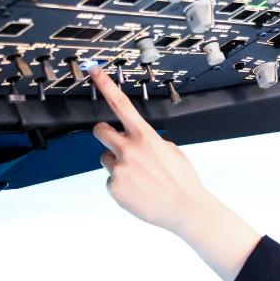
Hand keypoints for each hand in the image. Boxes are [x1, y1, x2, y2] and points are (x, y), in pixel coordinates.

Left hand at [89, 65, 259, 280]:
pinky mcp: (114, 187)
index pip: (121, 105)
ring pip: (106, 160)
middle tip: (113, 142)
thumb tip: (138, 141)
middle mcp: (129, 150)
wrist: (186, 209)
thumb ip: (152, 142)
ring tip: (139, 178)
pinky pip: (111, 182)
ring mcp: (120, 169)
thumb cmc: (183, 182)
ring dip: (118, 165)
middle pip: (100, 131)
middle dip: (104, 134)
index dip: (105, 85)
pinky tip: (139, 192)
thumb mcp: (173, 152)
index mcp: (146, 137)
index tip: (93, 70)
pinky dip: (122, 186)